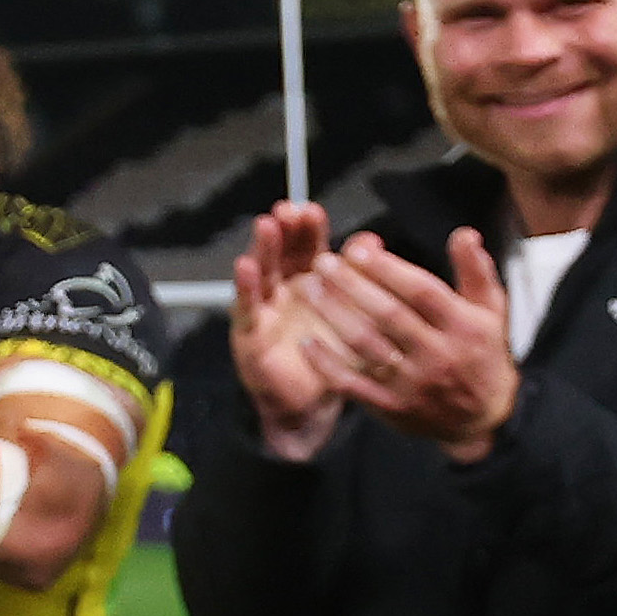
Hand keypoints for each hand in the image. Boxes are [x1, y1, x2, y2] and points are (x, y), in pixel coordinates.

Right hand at [228, 202, 349, 462]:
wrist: (314, 405)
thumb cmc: (335, 358)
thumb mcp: (357, 315)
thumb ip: (364, 278)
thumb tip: (372, 240)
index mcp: (310, 284)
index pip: (307, 248)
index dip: (308, 229)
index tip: (311, 210)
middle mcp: (284, 293)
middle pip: (281, 254)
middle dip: (284, 231)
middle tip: (288, 210)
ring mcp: (264, 312)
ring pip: (262, 274)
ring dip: (262, 248)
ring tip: (267, 225)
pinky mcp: (250, 336)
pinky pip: (246, 308)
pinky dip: (245, 287)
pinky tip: (245, 266)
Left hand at [294, 226, 520, 458]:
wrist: (482, 418)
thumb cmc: (482, 354)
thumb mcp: (491, 312)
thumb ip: (476, 271)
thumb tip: (464, 233)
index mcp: (464, 327)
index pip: (422, 292)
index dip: (388, 269)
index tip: (357, 249)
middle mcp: (439, 355)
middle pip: (389, 315)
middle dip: (352, 286)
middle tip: (322, 262)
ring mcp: (414, 383)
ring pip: (366, 346)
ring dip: (333, 316)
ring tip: (309, 289)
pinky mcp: (393, 407)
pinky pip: (353, 384)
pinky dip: (328, 364)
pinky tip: (306, 344)